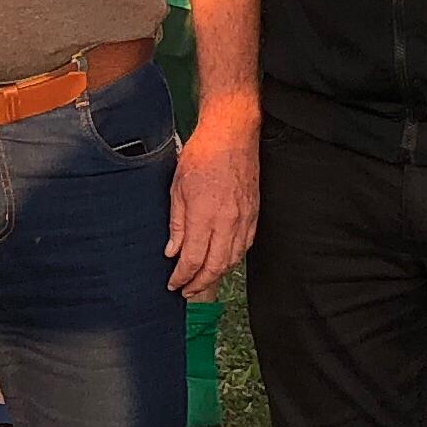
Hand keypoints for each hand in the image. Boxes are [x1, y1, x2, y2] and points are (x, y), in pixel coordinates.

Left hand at [165, 111, 258, 297]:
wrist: (231, 135)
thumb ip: (176, 223)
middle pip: (215, 266)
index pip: (192, 259)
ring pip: (232, 260)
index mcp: (203, 215)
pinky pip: (245, 246)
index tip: (173, 284)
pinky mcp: (254, 214)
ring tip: (202, 280)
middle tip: (187, 291)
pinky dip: (233, 260)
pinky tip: (223, 262)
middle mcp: (226, 221)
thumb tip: (172, 251)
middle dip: (199, 284)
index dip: (182, 277)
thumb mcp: (177, 188)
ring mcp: (243, 219)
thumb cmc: (202, 155)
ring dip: (217, 275)